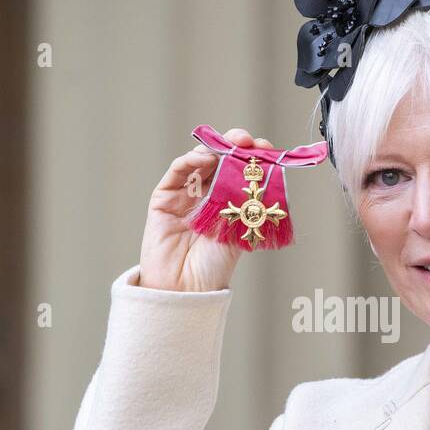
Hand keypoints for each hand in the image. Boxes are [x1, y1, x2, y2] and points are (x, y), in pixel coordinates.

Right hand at [138, 128, 274, 291]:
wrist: (186, 288)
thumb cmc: (214, 266)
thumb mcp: (240, 231)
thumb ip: (248, 202)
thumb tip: (265, 171)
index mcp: (227, 203)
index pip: (240, 171)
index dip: (252, 158)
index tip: (265, 150)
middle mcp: (206, 195)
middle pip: (220, 160)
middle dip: (235, 146)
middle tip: (247, 141)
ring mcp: (184, 194)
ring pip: (199, 161)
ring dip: (214, 148)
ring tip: (230, 146)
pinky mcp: (164, 198)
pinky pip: (177, 172)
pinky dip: (190, 160)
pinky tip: (204, 158)